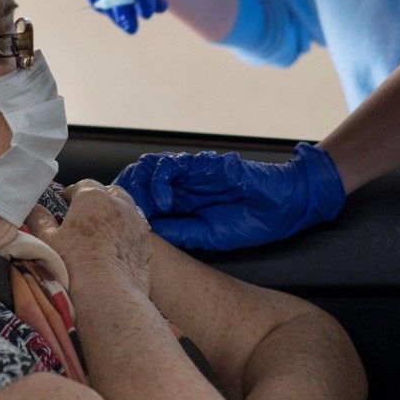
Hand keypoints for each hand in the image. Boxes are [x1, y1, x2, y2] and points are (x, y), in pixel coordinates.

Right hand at [28, 181, 152, 292]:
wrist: (107, 297)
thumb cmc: (72, 266)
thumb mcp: (48, 241)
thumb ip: (40, 219)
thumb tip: (34, 208)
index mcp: (92, 199)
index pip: (83, 185)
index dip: (73, 193)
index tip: (65, 203)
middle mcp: (119, 204)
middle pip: (109, 192)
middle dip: (98, 198)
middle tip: (85, 216)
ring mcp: (136, 223)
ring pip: (127, 208)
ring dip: (115, 212)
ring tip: (103, 229)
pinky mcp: (146, 243)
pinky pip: (136, 229)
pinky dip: (127, 231)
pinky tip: (117, 247)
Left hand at [115, 143, 346, 250]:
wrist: (282, 204)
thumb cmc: (250, 221)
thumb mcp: (209, 235)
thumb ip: (181, 231)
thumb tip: (148, 233)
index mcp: (181, 204)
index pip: (144, 201)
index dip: (128, 210)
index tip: (117, 226)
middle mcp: (181, 186)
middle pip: (140, 182)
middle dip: (126, 196)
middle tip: (120, 215)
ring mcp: (190, 173)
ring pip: (150, 169)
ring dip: (140, 187)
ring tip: (140, 207)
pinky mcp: (201, 164)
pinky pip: (172, 165)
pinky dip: (161, 180)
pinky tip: (163, 199)